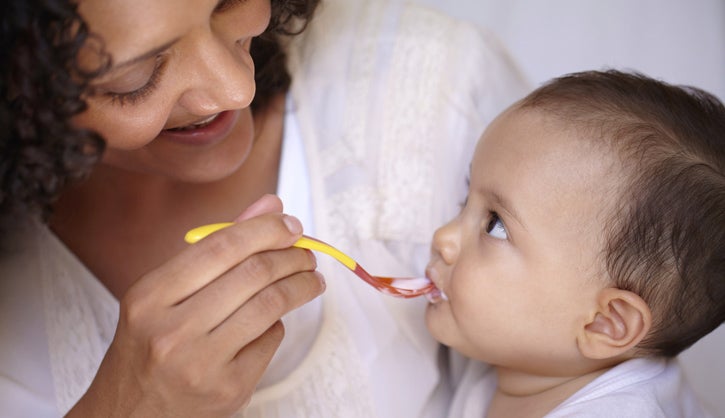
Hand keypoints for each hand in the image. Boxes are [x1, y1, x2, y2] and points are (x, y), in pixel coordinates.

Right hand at [67, 195, 324, 416]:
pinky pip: (270, 341)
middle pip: (254, 274)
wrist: (129, 415)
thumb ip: (216, 247)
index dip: (266, 229)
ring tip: (310, 278)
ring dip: (300, 285)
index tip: (291, 225)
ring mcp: (201, 364)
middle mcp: (171, 330)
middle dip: (292, 256)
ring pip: (270, 306)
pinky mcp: (228, 390)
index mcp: (150, 296)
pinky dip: (279, 323)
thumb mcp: (164, 294)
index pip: (222, 246)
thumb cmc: (149, 346)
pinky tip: (276, 318)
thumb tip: (270, 207)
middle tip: (306, 253)